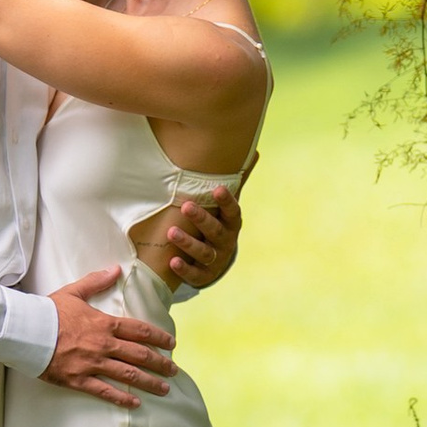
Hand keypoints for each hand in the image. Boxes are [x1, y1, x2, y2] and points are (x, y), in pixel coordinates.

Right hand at [42, 269, 176, 407]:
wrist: (25, 330)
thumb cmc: (48, 311)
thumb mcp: (73, 291)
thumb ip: (97, 281)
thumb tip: (116, 269)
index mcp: (105, 323)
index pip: (141, 330)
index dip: (160, 338)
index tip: (172, 343)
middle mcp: (104, 345)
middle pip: (140, 355)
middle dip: (161, 363)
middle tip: (173, 370)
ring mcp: (92, 364)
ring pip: (128, 375)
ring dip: (149, 382)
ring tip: (164, 389)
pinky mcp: (79, 379)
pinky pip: (105, 391)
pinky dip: (122, 398)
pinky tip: (135, 403)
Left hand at [165, 176, 246, 292]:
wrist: (216, 260)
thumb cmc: (218, 223)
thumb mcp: (226, 205)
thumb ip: (236, 180)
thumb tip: (254, 151)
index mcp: (232, 223)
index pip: (233, 211)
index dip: (226, 201)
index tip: (217, 189)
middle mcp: (226, 241)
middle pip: (215, 230)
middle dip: (202, 218)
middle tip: (186, 206)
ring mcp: (215, 260)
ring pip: (204, 252)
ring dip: (188, 242)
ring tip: (172, 232)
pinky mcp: (204, 275)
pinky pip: (195, 274)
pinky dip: (184, 269)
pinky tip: (172, 261)